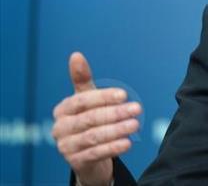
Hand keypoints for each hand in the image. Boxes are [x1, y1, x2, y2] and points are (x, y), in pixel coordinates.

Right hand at [51, 52, 142, 185]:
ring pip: (93, 137)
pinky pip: (96, 153)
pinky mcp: (76, 162)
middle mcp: (60, 128)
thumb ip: (82, 80)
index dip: (103, 97)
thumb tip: (75, 54)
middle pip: (89, 119)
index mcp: (63, 110)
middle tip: (137, 108)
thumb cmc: (88, 120)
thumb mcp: (87, 100)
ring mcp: (66, 147)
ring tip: (135, 124)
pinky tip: (128, 142)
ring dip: (116, 130)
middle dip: (115, 113)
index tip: (124, 95)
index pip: (82, 101)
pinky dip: (113, 147)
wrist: (85, 154)